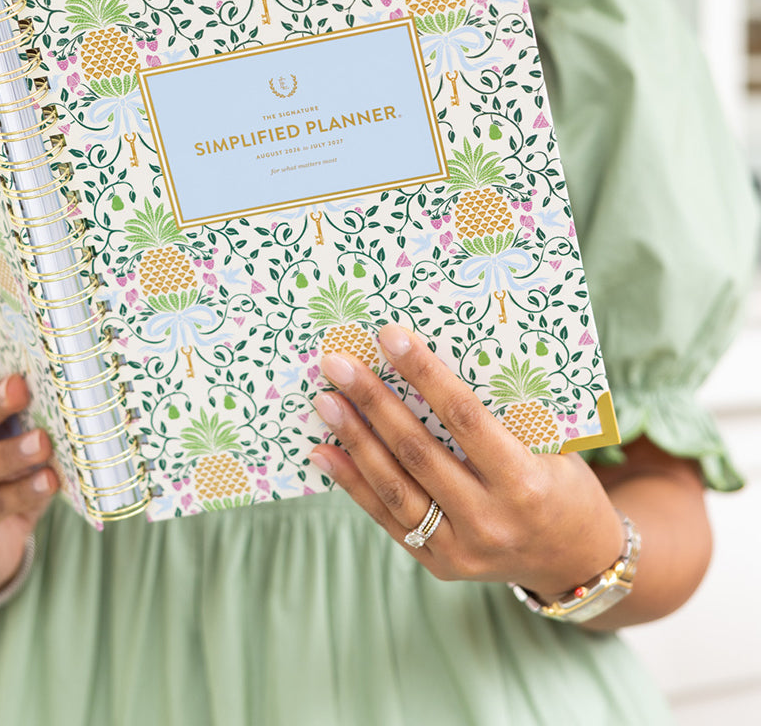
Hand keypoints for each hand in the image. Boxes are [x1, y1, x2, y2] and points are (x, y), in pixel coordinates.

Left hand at [309, 324, 623, 599]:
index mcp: (524, 482)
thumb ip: (503, 413)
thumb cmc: (563, 485)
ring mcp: (461, 547)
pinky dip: (352, 483)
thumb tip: (441, 354)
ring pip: (394, 487)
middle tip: (338, 364)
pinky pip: (387, 518)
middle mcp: (490, 519)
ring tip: (325, 402)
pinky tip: (324, 452)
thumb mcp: (552, 446)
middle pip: (417, 451)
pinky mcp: (439, 564)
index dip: (424, 374)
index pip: (464, 417)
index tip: (390, 336)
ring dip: (353, 440)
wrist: (577, 563)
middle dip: (373, 402)